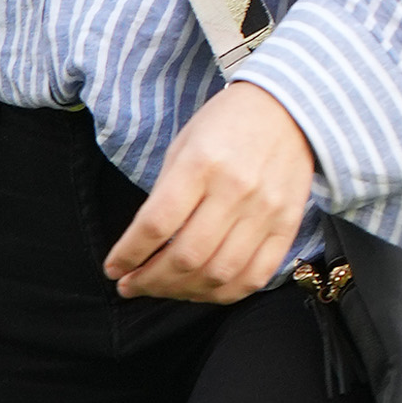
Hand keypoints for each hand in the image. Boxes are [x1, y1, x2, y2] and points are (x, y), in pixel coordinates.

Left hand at [105, 82, 317, 301]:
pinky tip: (200, 291)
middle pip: (187, 257)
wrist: (288, 109)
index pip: (156, 225)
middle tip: (130, 285)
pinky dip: (223, 293)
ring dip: (181, 292)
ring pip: (219, 274)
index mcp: (201, 164)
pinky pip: (255, 276)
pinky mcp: (288, 227)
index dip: (129, 254)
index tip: (113, 269)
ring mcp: (265, 212)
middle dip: (150, 281)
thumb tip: (140, 246)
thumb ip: (163, 195)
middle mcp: (235, 190)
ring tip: (161, 290)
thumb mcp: (183, 146)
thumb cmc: (226, 126)